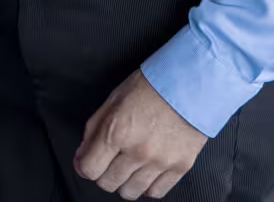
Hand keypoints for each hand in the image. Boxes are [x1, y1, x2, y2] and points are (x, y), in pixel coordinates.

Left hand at [73, 70, 206, 197]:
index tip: (87, 161)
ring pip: (131, 192)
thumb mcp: (113, 100)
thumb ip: (94, 130)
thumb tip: (82, 155)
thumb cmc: (152, 86)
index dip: (84, 165)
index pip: (89, 170)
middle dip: (103, 173)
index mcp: (117, 131)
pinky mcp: (180, 167)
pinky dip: (147, 185)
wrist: (191, 83)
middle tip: (109, 160)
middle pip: (108, 184)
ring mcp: (160, 162)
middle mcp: (138, 151)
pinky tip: (146, 171)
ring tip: (128, 166)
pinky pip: (156, 192)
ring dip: (124, 182)